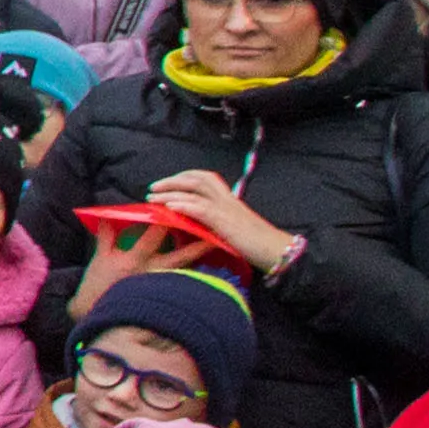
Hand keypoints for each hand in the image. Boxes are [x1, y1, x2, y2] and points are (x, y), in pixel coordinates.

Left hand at [142, 169, 300, 277]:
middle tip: (153, 187)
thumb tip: (192, 223)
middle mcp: (227, 199)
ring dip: (171, 192)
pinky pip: (201, 209)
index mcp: (229, 199)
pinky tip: (169, 207)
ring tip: (153, 197)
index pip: (206, 178)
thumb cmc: (255, 244)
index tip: (168, 181)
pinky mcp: (225, 221)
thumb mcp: (232, 228)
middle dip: (173, 180)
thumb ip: (214, 222)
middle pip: (197, 179)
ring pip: (195, 191)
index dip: (185, 176)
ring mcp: (226, 209)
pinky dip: (184, 205)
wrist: (275, 251)